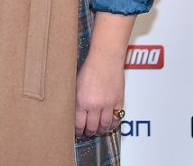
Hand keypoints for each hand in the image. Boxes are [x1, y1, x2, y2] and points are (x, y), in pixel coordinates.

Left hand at [75, 11, 133, 138]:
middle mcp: (95, 105)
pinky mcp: (118, 101)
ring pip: (105, 126)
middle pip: (92, 128)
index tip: (77, 133)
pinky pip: (117, 118)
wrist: (105, 57)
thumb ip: (76, 100)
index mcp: (82, 101)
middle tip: (87, 134)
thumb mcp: (76, 84)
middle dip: (89, 133)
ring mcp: (108, 104)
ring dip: (100, 131)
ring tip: (97, 131)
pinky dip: (113, 124)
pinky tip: (109, 125)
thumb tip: (74, 112)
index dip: (78, 132)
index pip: (79, 124)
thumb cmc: (89, 67)